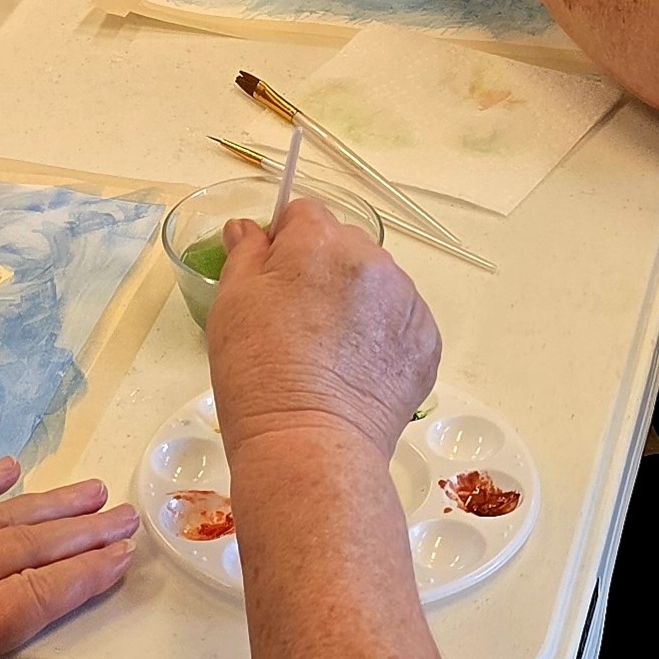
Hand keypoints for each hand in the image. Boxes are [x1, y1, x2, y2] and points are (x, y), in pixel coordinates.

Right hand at [206, 196, 439, 464]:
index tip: (272, 281)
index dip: (284, 243)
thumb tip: (248, 227)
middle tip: (296, 321)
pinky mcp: (427, 341)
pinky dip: (381, 335)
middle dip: (323, 269)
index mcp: (320, 241)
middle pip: (345, 245)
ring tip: (329, 350)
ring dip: (356, 301)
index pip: (304, 214)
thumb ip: (245, 252)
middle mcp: (373, 260)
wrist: (310, 444)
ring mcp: (407, 301)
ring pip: (376, 282)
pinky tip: (356, 368)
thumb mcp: (231, 303)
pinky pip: (401, 320)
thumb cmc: (258, 372)